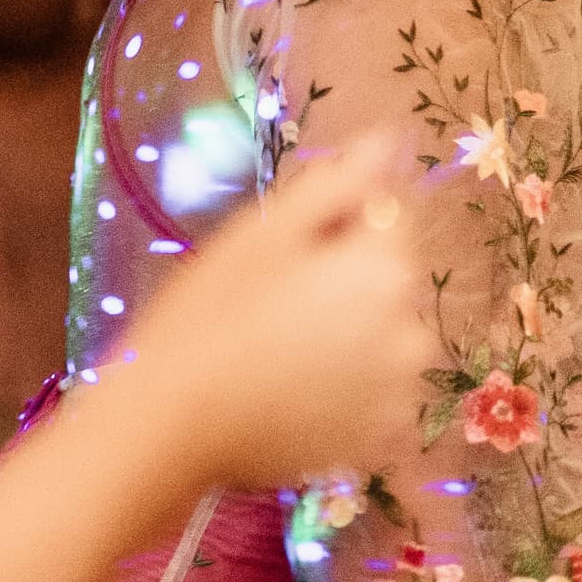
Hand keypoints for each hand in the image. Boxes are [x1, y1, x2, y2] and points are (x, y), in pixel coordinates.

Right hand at [103, 143, 432, 490]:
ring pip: (385, 341)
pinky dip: (349, 392)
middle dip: (349, 283)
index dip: (337, 227)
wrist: (171, 423)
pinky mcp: (379, 441)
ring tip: (280, 354)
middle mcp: (411, 333)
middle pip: (390, 283)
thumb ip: (338, 184)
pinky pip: (376, 397)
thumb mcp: (264, 234)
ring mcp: (399, 395)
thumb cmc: (208, 316)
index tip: (286, 253)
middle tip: (274, 306)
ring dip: (353, 339)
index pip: (387, 219)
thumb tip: (391, 140)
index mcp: (385, 271)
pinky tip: (294, 393)